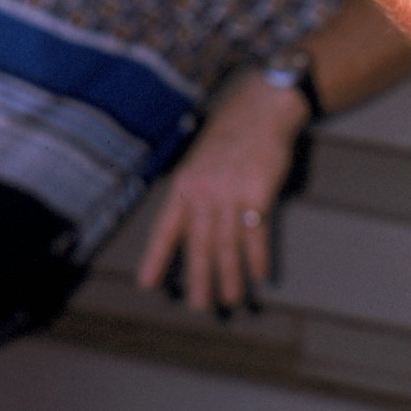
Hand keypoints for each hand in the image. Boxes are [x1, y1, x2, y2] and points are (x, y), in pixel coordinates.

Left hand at [136, 70, 310, 312]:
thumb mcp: (200, 157)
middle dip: (198, 277)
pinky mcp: (258, 194)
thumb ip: (195, 188)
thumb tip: (191, 220)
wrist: (263, 106)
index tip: (147, 283)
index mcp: (184, 184)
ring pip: (226, 245)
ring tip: (231, 299)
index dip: (156, 257)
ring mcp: (230, 194)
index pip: (165, 228)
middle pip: (198, 244)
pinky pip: (256, 234)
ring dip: (229, 275)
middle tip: (198, 305)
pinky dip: (257, 257)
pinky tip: (258, 274)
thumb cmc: (234, 130)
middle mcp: (203, 192)